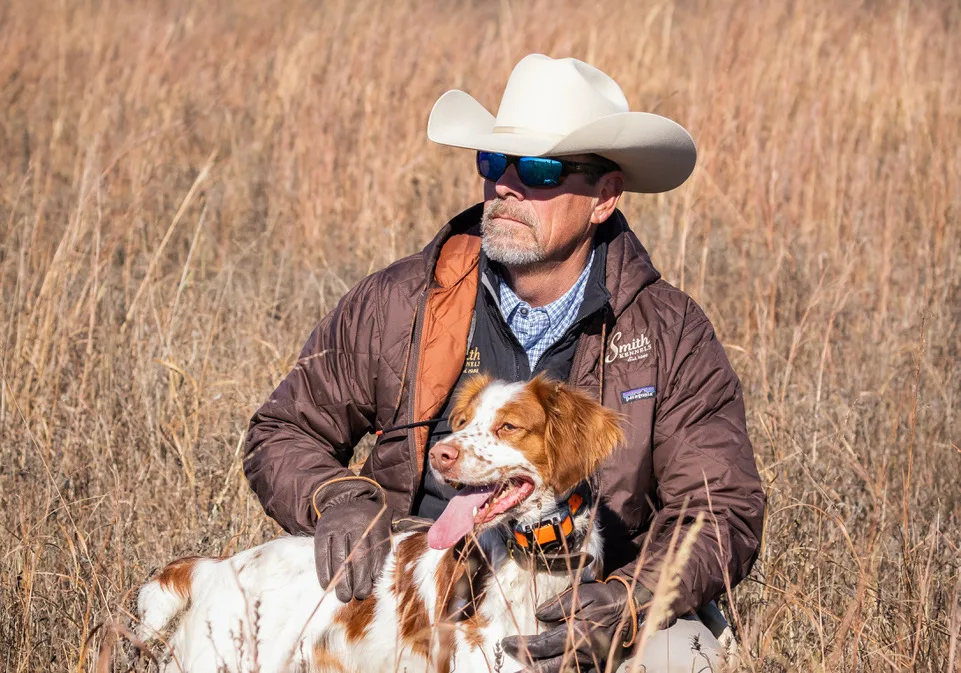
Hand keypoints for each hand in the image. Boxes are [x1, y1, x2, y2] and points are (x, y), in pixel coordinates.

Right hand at [313, 485, 392, 601]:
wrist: (344, 496)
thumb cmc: (371, 515)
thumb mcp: (388, 517)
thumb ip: (403, 528)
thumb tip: (429, 530)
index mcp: (376, 522)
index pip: (377, 550)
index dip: (374, 570)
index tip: (373, 586)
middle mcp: (356, 524)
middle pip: (358, 556)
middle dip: (358, 579)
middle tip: (359, 595)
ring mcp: (338, 527)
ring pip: (340, 558)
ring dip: (342, 580)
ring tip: (344, 596)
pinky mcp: (322, 531)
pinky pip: (323, 555)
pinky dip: (324, 571)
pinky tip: (328, 585)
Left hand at [501, 578, 650, 672]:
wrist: (633, 609)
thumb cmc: (606, 599)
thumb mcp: (582, 593)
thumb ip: (559, 605)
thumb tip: (539, 616)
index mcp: (580, 633)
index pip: (543, 644)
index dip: (522, 645)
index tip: (506, 642)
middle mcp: (586, 653)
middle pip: (549, 666)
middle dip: (526, 665)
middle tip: (509, 663)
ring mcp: (594, 665)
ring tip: (525, 672)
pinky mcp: (601, 669)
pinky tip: (550, 672)